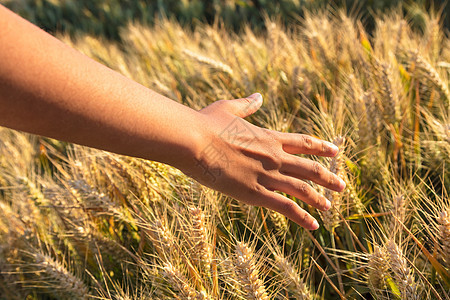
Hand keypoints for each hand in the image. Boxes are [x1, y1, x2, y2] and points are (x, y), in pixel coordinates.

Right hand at [186, 93, 345, 229]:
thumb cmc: (206, 123)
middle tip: (341, 185)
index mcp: (268, 137)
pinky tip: (314, 225)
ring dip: (319, 198)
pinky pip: (285, 206)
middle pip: (309, 168)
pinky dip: (302, 217)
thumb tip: (258, 97)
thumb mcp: (228, 108)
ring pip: (302, 189)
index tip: (335, 150)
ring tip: (330, 206)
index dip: (320, 147)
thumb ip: (247, 105)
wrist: (193, 140)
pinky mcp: (254, 193)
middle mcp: (273, 156)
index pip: (302, 143)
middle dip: (327, 177)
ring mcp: (266, 175)